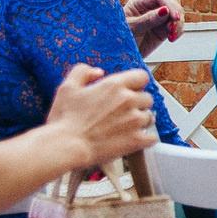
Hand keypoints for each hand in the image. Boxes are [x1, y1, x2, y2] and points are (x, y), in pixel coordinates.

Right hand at [45, 63, 160, 166]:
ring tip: (125, 127)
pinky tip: (133, 139)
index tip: (129, 91)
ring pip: (149, 117)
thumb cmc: (64, 118)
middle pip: (147, 98)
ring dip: (140, 121)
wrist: (65, 146)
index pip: (142, 77)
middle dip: (137, 104)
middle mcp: (129, 100)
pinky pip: (152, 137)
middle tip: (123, 112)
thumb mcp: (67, 87)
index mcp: (114, 85)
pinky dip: (145, 139)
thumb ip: (82, 72)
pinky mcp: (136, 140)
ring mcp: (134, 120)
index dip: (136, 84)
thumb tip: (98, 72)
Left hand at [122, 0, 184, 56]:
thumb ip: (148, 20)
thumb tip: (165, 11)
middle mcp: (149, 7)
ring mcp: (158, 18)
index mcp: (139, 2)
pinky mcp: (163, 30)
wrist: (118, 56)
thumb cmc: (117, 40)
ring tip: (172, 36)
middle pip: (171, 1)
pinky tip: (172, 39)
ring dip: (178, 24)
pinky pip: (177, 26)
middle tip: (173, 28)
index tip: (175, 17)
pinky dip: (178, 32)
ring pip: (177, 14)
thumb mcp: (132, 29)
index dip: (170, 4)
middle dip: (176, 13)